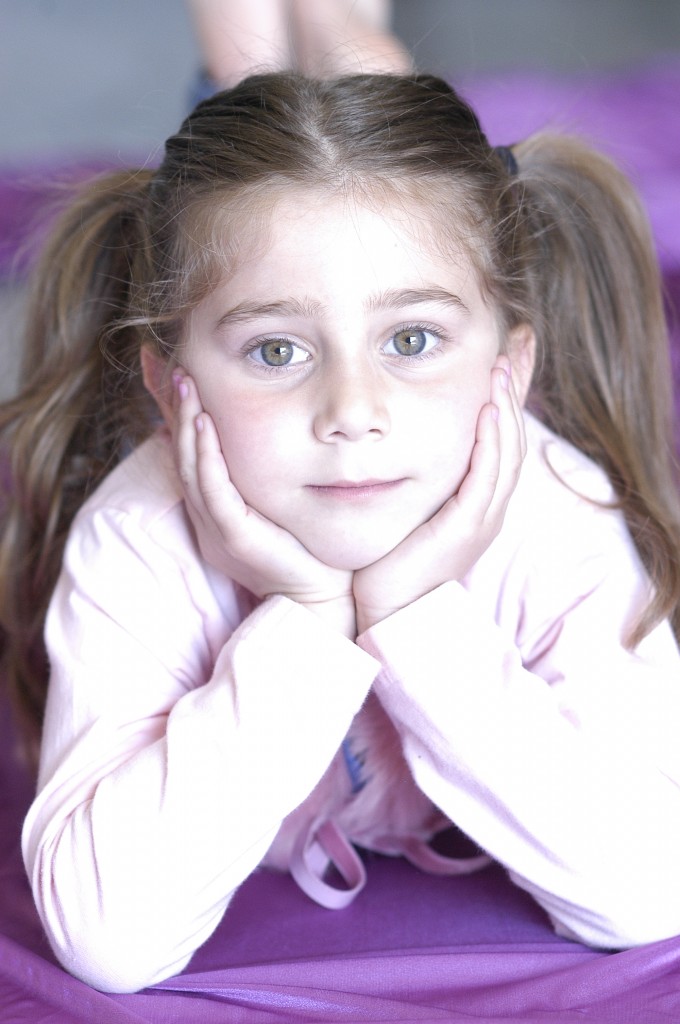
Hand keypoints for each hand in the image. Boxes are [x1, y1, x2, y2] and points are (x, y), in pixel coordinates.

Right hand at [172, 373, 355, 637]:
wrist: (323, 599)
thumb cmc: (308, 550)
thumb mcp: (279, 502)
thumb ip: (266, 472)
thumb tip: (273, 435)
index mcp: (215, 511)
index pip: (188, 455)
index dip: (176, 415)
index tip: (172, 372)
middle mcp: (208, 519)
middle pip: (181, 456)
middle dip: (174, 410)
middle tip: (170, 366)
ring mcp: (217, 530)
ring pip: (190, 469)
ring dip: (186, 423)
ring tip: (185, 383)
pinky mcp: (234, 539)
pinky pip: (213, 491)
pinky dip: (206, 456)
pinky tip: (206, 424)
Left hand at [353, 358, 526, 632]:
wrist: (388, 614)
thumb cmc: (391, 561)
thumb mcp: (408, 505)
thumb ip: (413, 471)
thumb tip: (391, 433)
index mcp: (476, 497)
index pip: (500, 433)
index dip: (509, 390)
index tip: (509, 348)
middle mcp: (487, 505)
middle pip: (512, 434)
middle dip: (517, 385)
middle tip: (518, 340)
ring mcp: (482, 518)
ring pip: (506, 451)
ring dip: (507, 406)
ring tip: (503, 365)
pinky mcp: (466, 529)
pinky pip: (486, 478)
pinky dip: (491, 442)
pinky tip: (488, 411)